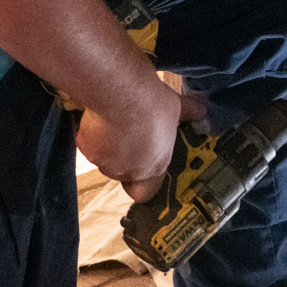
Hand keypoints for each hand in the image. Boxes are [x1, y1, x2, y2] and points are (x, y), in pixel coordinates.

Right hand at [75, 88, 206, 202]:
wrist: (121, 92)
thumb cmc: (153, 102)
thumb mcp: (178, 107)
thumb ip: (189, 114)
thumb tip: (201, 111)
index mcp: (154, 166)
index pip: (146, 193)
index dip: (146, 184)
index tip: (148, 166)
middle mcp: (127, 170)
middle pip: (124, 172)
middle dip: (127, 156)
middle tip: (133, 133)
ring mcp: (104, 162)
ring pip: (105, 158)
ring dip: (110, 145)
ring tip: (117, 120)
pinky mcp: (85, 147)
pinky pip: (89, 143)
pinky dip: (93, 132)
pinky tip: (101, 115)